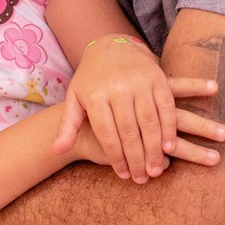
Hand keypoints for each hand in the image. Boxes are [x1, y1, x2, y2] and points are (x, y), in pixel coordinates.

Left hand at [53, 35, 224, 182]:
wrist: (113, 46)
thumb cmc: (92, 80)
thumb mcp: (75, 99)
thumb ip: (67, 126)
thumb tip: (56, 151)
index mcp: (95, 96)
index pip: (108, 135)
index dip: (116, 158)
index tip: (123, 175)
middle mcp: (118, 89)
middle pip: (130, 132)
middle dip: (137, 159)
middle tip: (143, 178)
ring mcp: (140, 83)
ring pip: (150, 123)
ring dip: (155, 150)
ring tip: (155, 169)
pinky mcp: (158, 79)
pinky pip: (166, 108)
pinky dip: (169, 129)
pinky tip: (169, 147)